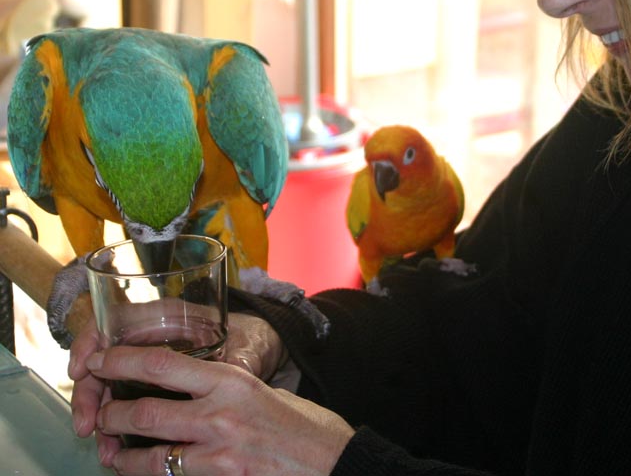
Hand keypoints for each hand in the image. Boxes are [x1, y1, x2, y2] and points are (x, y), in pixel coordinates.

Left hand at [71, 342, 354, 474]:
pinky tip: (146, 474)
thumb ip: (229, 391)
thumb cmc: (307, 426)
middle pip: (144, 412)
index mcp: (231, 381)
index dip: (123, 362)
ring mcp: (218, 454)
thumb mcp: (267, 393)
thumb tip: (197, 394)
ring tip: (112, 454)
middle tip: (100, 416)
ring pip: (148, 458)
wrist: (335, 464)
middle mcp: (219, 415)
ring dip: (123, 457)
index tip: (101, 361)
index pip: (162, 365)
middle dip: (112, 415)